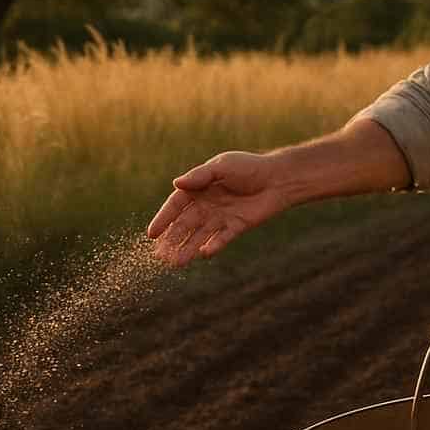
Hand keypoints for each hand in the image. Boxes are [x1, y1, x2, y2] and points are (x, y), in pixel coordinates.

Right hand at [146, 151, 290, 267]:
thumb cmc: (248, 166)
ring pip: (199, 236)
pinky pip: (221, 239)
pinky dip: (213, 246)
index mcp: (198, 188)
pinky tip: (204, 254)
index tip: (151, 234)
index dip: (163, 219)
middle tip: (160, 256)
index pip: (175, 206)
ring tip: (175, 263)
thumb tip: (176, 183)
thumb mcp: (222, 166)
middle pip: (184, 225)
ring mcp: (220, 217)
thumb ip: (199, 176)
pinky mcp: (236, 227)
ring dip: (187, 248)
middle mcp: (206, 205)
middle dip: (172, 240)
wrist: (278, 178)